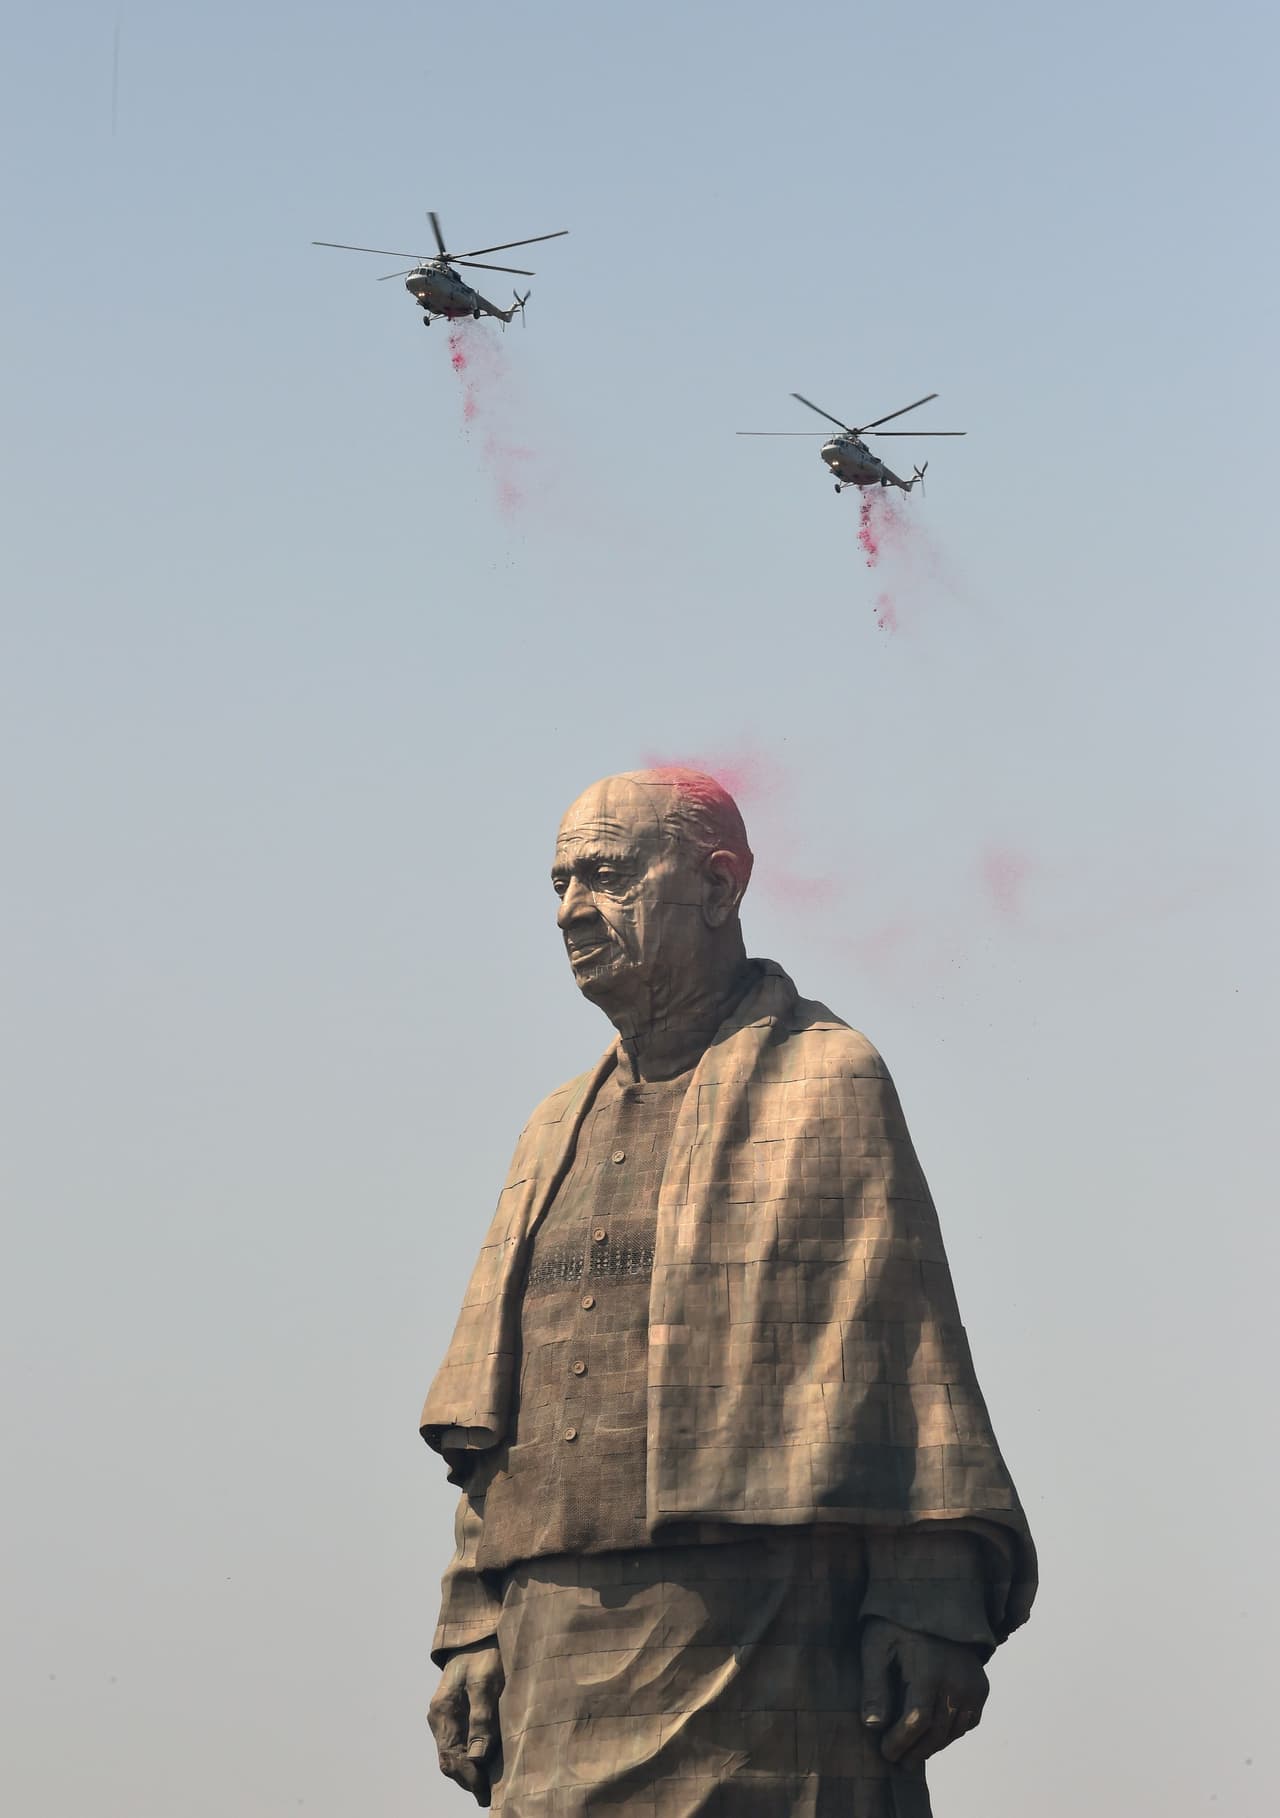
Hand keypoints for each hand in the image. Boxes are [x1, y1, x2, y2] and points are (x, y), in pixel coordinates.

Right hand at [428, 1641, 503, 1806]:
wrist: (477, 1634)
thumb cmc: (484, 1655)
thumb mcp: (486, 1682)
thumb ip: (482, 1717)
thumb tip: (477, 1757)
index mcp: (442, 1711)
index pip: (450, 1757)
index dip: (468, 1778)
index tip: (486, 1792)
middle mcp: (439, 1718)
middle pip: (449, 1761)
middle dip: (468, 1780)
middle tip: (490, 1796)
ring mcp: (445, 1717)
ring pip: (453, 1755)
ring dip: (469, 1772)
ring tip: (490, 1786)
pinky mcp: (455, 1714)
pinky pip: (458, 1744)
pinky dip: (470, 1759)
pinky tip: (486, 1764)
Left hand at [859, 1617, 988, 1766]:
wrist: (937, 1599)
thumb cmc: (898, 1623)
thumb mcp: (876, 1645)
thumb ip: (874, 1685)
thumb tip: (872, 1726)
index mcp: (928, 1670)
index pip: (916, 1721)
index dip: (900, 1742)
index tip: (885, 1752)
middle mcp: (956, 1681)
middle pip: (936, 1732)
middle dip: (915, 1751)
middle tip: (897, 1762)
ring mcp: (973, 1685)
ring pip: (953, 1731)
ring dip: (932, 1747)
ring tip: (912, 1754)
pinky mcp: (982, 1687)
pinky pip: (969, 1722)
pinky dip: (951, 1733)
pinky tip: (934, 1736)